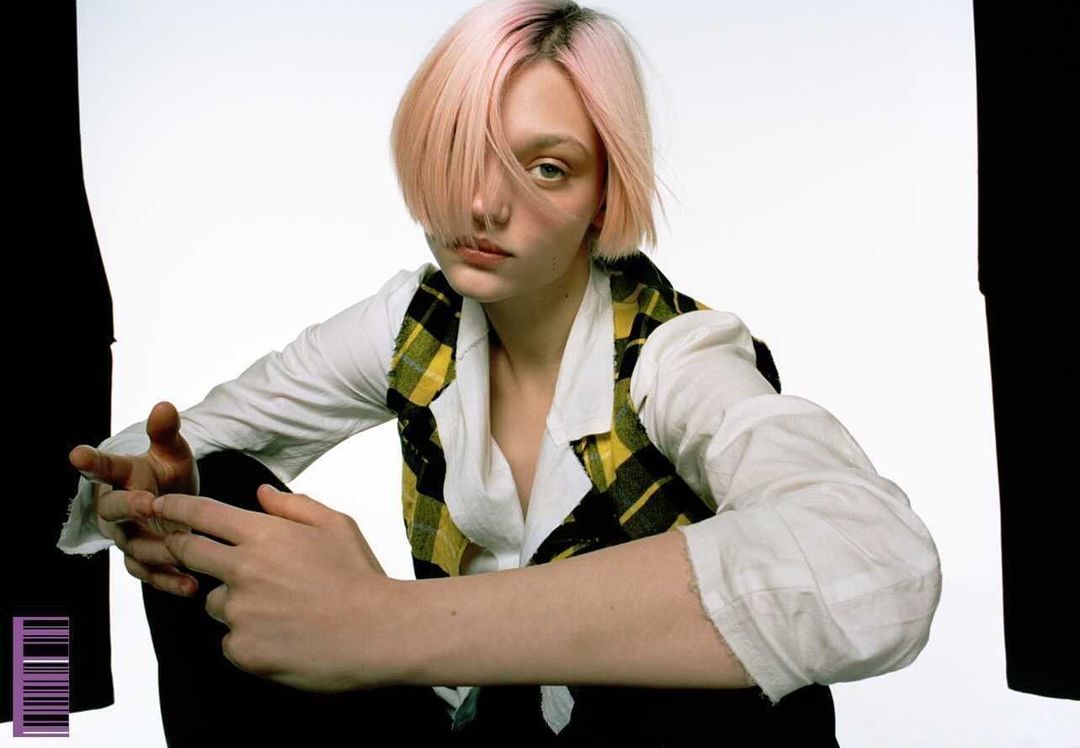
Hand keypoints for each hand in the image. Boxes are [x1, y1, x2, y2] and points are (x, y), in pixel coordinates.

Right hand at [69, 401, 199, 595]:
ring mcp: (127, 536)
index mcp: (121, 475)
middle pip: (113, 509)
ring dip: (155, 549)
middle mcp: (117, 507)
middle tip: (147, 503)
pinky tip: (190, 586)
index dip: (91, 461)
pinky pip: (149, 573)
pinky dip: (168, 580)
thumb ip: (166, 432)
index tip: (78, 454)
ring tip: (179, 550)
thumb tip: (164, 406)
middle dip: (128, 506)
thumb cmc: (167, 473)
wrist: (174, 504)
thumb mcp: (172, 451)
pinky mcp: (142, 559)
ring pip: (132, 546)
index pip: (103, 466)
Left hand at [151, 485, 403, 692]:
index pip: (201, 514)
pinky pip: (231, 641)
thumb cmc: (361, 577)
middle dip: (184, 550)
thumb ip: (294, 506)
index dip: (174, 507)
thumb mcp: (337, 525)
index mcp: (264, 535)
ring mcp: (240, 612)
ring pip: (215, 601)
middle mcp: (243, 570)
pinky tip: (284, 637)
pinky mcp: (242, 650)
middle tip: (201, 555)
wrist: (378, 632)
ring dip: (233, 602)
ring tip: (279, 610)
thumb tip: (260, 493)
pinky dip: (249, 639)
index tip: (159, 506)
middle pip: (188, 553)